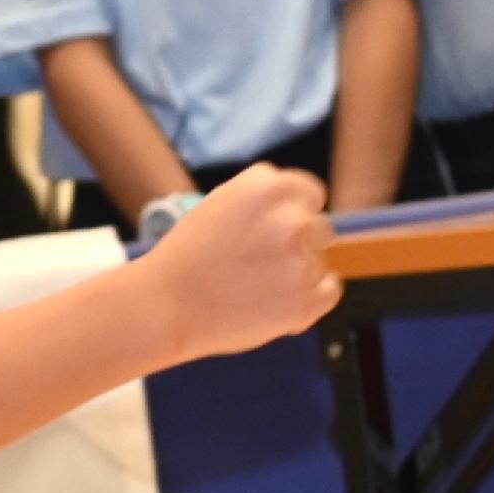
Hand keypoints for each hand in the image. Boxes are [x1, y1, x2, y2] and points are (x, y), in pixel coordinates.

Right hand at [143, 166, 339, 361]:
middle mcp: (292, 219)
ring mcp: (302, 262)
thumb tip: (306, 210)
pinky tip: (274, 302)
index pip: (310, 195)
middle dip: (296, 246)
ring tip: (254, 288)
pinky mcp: (307, 302)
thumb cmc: (190, 256)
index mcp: (269, 187)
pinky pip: (329, 291)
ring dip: (297, 274)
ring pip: (319, 263)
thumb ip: (268, 201)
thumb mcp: (224, 204)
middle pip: (319, 229)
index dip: (293, 215)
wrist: (164, 305)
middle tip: (257, 266)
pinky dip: (309, 299)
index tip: (272, 234)